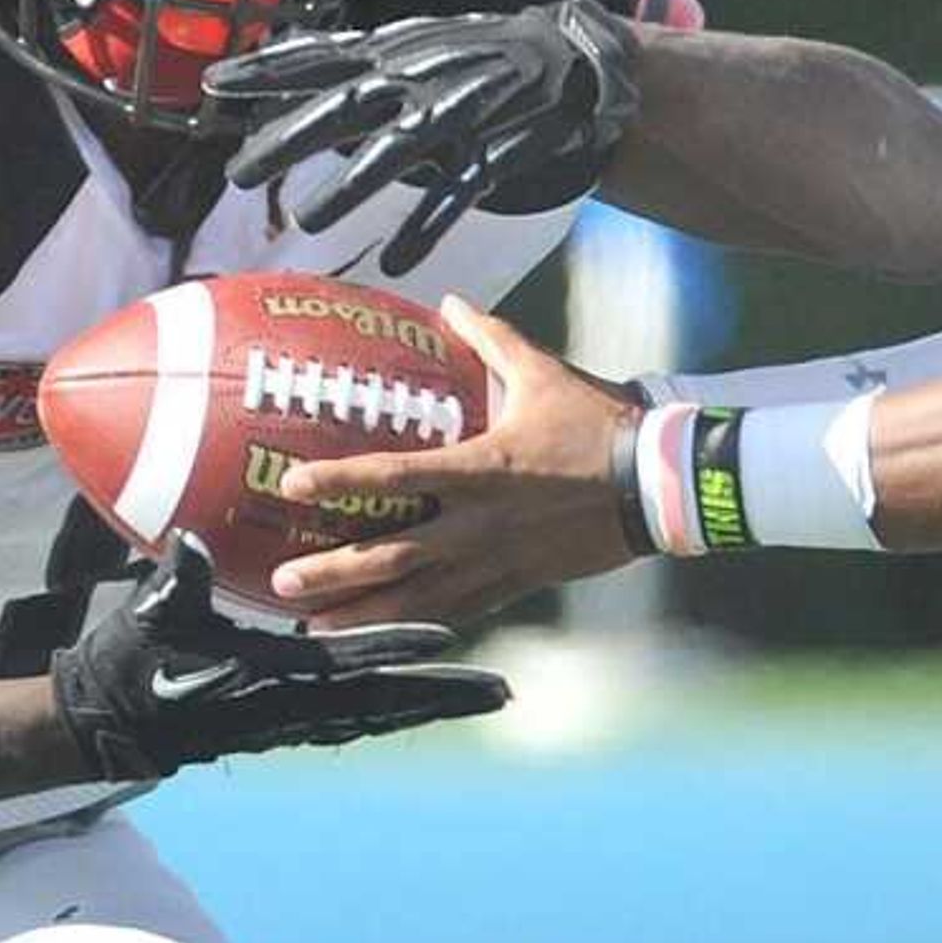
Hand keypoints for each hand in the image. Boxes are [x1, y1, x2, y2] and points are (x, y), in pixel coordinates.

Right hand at [50, 535, 507, 781]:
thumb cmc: (128, 668)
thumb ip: (178, 583)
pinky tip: (430, 694)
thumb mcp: (151, 620)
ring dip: (434, 704)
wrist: (111, 724)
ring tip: (491, 696)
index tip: (448, 637)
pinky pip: (361, 713)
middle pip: (388, 701)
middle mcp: (297, 707)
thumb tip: (193, 543)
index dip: (399, 650)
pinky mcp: (293, 722)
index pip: (349, 664)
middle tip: (505, 692)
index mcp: (272, 681)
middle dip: (445, 696)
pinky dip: (400, 705)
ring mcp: (298, 720)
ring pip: (383, 712)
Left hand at [203, 0, 639, 275]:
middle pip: (343, 109)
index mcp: (394, 52)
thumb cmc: (475, 59)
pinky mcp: (494, 151)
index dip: (267, 70)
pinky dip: (426, 225)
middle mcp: (419, 79)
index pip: (319, 57)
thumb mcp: (412, 47)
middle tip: (239, 174)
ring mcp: (457, 114)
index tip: (214, 86)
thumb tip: (282, 72)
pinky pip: (456, 192)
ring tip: (307, 219)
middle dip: (289, 140)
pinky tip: (397, 260)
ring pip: (395, 151)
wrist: (569, 61)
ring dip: (350, 186)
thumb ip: (354, 64)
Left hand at [266, 299, 644, 626]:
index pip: (395, 475)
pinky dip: (418, 626)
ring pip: (419, 600)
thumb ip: (491, 339)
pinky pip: (459, 612)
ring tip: (317, 631)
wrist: (658, 485)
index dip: (340, 480)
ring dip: (366, 617)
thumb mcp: (543, 374)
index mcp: (480, 468)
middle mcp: (479, 524)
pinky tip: (385, 639)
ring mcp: (498, 561)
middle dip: (335, 574)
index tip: (293, 486)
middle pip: (393, 557)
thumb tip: (451, 302)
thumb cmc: (598, 425)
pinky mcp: (518, 584)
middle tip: (283, 584)